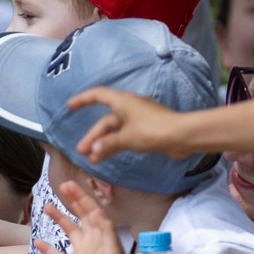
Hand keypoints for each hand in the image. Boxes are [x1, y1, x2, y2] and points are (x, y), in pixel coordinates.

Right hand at [36, 193, 136, 253]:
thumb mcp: (114, 252)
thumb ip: (106, 231)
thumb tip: (98, 210)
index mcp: (103, 235)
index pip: (91, 211)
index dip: (81, 197)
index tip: (69, 185)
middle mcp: (91, 241)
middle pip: (80, 215)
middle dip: (72, 200)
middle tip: (61, 186)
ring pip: (68, 230)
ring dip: (59, 218)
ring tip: (46, 206)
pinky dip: (47, 248)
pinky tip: (37, 240)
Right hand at [71, 88, 194, 163]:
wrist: (183, 135)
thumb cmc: (154, 130)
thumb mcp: (127, 138)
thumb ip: (109, 144)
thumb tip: (94, 150)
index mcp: (123, 101)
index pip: (97, 95)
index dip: (83, 99)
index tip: (70, 106)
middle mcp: (130, 107)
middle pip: (106, 120)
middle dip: (93, 135)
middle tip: (82, 151)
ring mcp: (139, 118)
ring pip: (115, 130)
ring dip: (104, 143)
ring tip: (92, 158)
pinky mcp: (147, 129)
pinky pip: (125, 135)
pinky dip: (116, 144)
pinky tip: (108, 155)